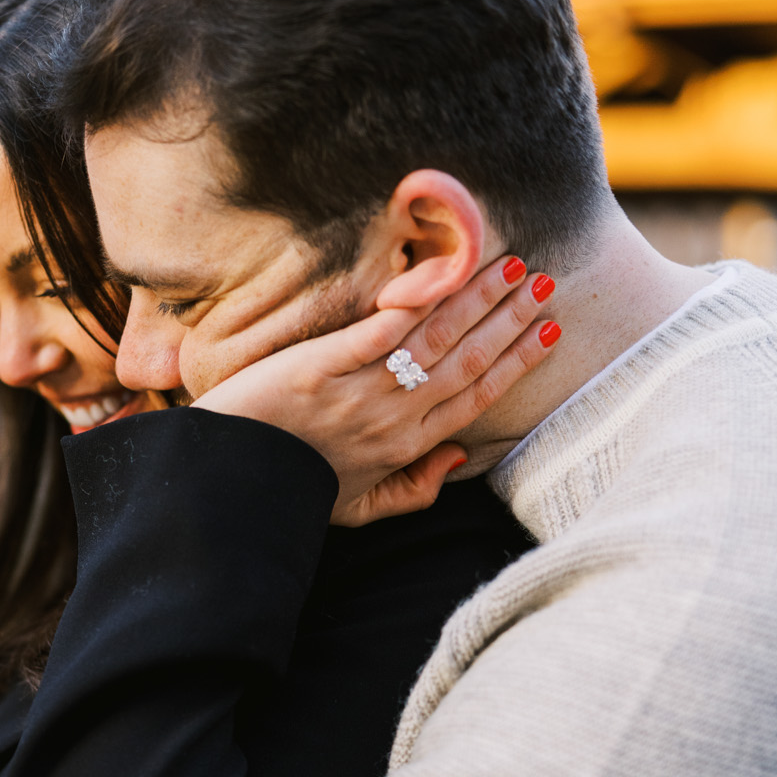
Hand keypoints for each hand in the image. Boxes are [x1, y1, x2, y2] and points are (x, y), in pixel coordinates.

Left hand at [193, 258, 558, 524]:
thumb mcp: (359, 509)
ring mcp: (360, 391)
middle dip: (509, 321)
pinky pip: (381, 331)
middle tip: (544, 283)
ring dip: (478, 301)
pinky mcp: (322, 365)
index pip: (474, 397)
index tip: (546, 331)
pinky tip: (446, 272)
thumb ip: (414, 489)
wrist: (230, 479)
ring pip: (434, 341)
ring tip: (512, 267)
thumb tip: (457, 456)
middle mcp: (393, 419)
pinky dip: (416, 302)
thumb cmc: (290, 490)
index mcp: (406, 448)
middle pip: (466, 362)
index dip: (516, 362)